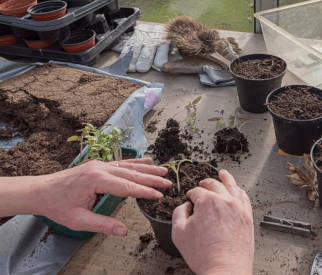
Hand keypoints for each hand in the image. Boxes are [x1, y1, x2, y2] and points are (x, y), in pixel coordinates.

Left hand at [33, 158, 170, 235]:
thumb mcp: (79, 220)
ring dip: (147, 168)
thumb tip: (124, 230)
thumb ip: (103, 224)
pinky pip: (120, 162)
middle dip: (152, 179)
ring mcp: (99, 164)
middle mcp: (100, 168)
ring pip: (128, 166)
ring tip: (163, 170)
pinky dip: (135, 162)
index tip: (159, 195)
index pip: (127, 186)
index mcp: (96, 180)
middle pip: (132, 174)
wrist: (40, 190)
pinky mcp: (98, 164)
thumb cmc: (58, 206)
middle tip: (168, 182)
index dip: (145, 191)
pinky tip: (146, 160)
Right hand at [172, 170, 253, 274]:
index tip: (190, 199)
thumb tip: (186, 206)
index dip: (191, 195)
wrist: (225, 269)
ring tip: (223, 173)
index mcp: (207, 201)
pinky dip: (239, 191)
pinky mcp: (247, 216)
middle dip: (205, 184)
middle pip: (214, 185)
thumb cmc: (203, 255)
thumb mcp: (179, 233)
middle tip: (202, 185)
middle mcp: (224, 200)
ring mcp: (238, 207)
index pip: (197, 191)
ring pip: (232, 186)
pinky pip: (244, 197)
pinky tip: (237, 190)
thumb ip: (179, 213)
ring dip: (225, 178)